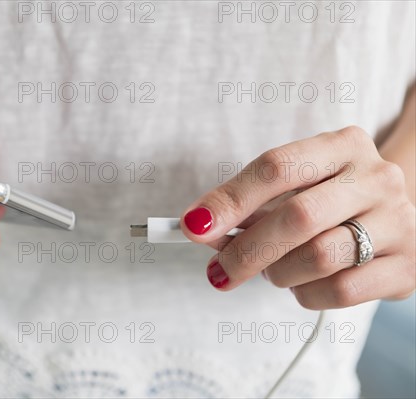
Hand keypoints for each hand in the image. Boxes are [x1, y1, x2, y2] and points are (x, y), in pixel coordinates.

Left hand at [181, 126, 414, 308]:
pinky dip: (306, 294)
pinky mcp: (407, 267)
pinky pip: (340, 291)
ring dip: (278, 273)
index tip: (194, 226)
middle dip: (246, 250)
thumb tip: (200, 227)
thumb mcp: (291, 188)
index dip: (230, 199)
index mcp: (343, 146)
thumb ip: (247, 205)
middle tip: (220, 271)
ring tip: (273, 270)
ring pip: (318, 257)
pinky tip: (304, 283)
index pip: (276, 167)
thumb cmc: (326, 200)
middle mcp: (376, 178)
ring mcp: (398, 222)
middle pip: (297, 216)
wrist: (388, 216)